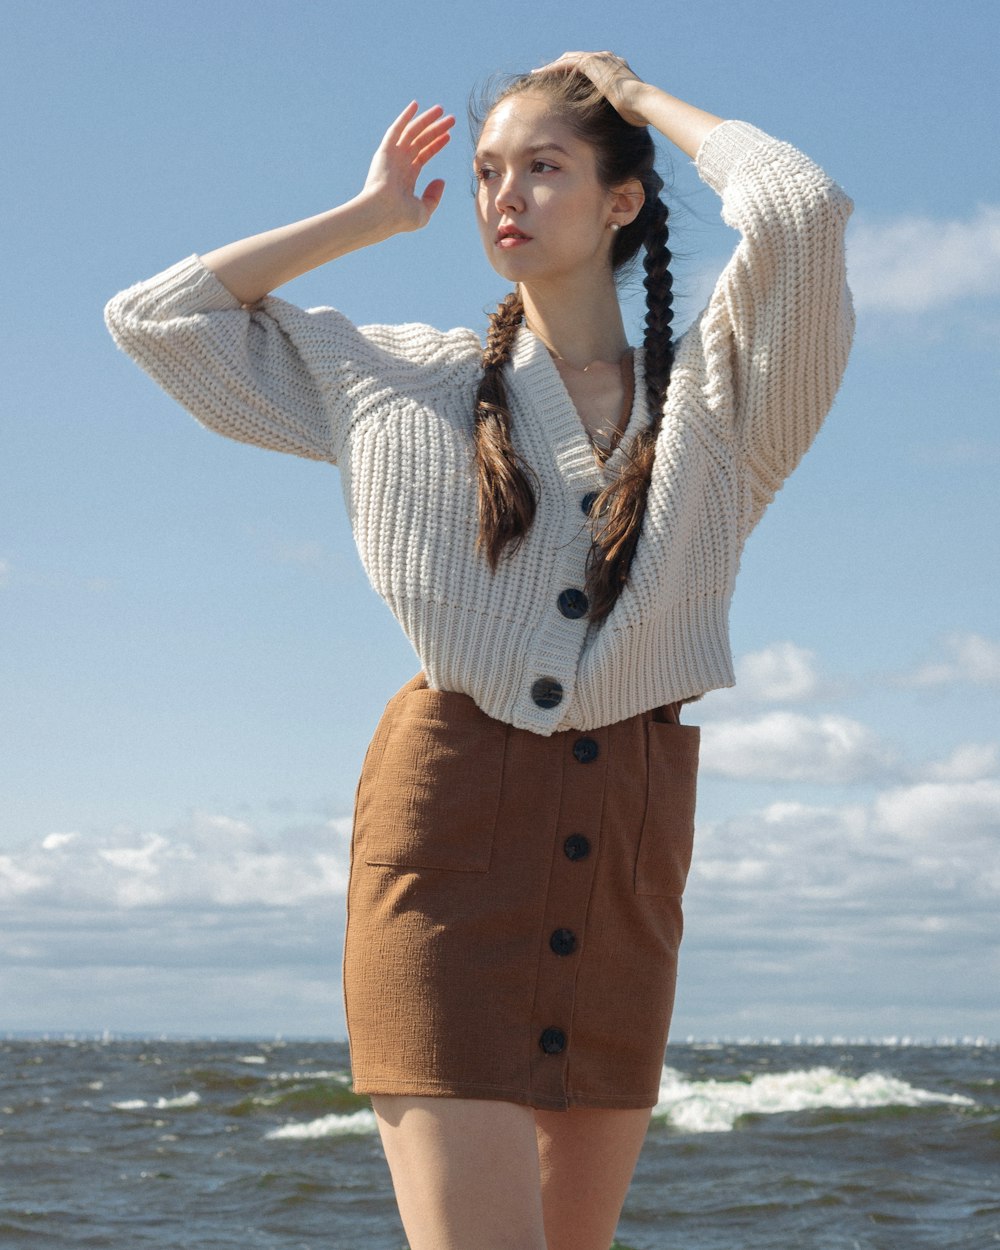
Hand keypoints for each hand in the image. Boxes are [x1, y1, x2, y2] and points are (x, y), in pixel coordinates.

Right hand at [361, 101, 455, 234]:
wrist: (380, 214)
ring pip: (412, 132)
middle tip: (451, 119)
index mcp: (406, 178)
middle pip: (421, 141)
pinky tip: (415, 105)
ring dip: (426, 119)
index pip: (423, 155)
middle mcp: (399, 164)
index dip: (436, 145)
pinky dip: (405, 116)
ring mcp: (392, 156)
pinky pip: (397, 129)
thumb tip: (441, 180)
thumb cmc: (399, 218)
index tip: (448, 135)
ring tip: (441, 110)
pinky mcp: (385, 151)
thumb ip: (433, 197)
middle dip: (436, 129)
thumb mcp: (423, 212)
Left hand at [532, 51, 648, 126]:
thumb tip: (612, 128)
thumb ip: (614, 110)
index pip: (590, 65)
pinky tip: (541, 75)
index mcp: (615, 66)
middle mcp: (606, 58)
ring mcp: (599, 58)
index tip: (562, 81)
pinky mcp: (592, 63)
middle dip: (560, 66)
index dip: (574, 72)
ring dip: (552, 66)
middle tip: (545, 74)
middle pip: (576, 58)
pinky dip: (553, 68)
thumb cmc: (637, 113)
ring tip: (538, 74)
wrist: (642, 103)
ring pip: (569, 58)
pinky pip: (566, 63)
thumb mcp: (624, 110)